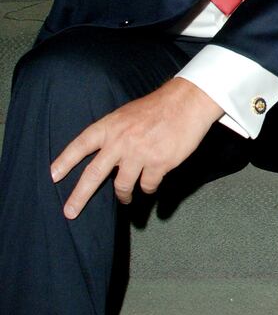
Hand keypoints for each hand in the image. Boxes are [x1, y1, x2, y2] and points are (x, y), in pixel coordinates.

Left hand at [50, 78, 223, 218]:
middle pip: (93, 174)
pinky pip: (147, 185)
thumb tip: (107, 157)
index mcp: (110, 126)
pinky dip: (148, 186)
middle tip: (70, 212)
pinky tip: (152, 181)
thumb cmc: (158, 107)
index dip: (65, 161)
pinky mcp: (159, 164)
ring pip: (122, 186)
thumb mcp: (127, 114)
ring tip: (125, 198)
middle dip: (79, 196)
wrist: (187, 102)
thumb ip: (115, 134)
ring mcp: (139, 154)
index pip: (81, 145)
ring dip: (123, 195)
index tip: (52, 176)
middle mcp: (121, 141)